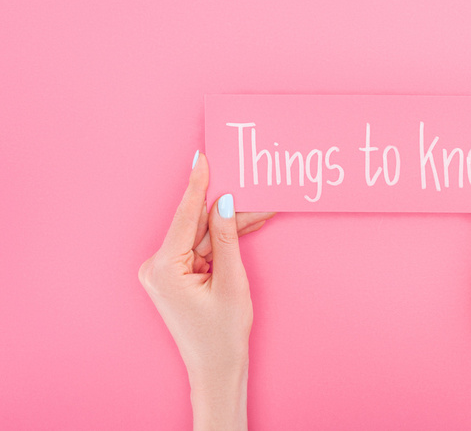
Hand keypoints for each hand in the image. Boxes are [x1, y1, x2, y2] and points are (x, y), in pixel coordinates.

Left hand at [138, 151, 272, 430]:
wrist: (217, 368)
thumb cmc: (222, 333)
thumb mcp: (231, 281)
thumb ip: (226, 237)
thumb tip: (225, 201)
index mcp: (163, 267)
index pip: (184, 215)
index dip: (197, 184)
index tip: (202, 157)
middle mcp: (157, 266)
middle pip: (196, 226)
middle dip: (226, 209)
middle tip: (252, 187)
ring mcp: (165, 272)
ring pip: (202, 236)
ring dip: (228, 226)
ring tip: (260, 209)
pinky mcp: (175, 276)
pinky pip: (201, 249)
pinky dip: (221, 242)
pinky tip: (244, 226)